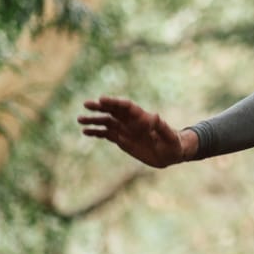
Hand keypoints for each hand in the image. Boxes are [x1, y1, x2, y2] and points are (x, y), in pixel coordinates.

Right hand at [78, 96, 194, 167]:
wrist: (171, 154)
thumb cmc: (173, 144)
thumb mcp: (170, 137)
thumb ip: (162, 127)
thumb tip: (156, 116)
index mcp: (142, 118)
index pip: (126, 107)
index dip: (114, 102)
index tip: (102, 99)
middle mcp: (131, 121)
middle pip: (113, 110)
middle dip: (100, 107)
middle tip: (86, 104)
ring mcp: (125, 129)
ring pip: (106, 121)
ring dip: (94, 120)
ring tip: (80, 119)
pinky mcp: (122, 140)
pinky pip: (106, 134)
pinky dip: (96, 132)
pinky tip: (85, 131)